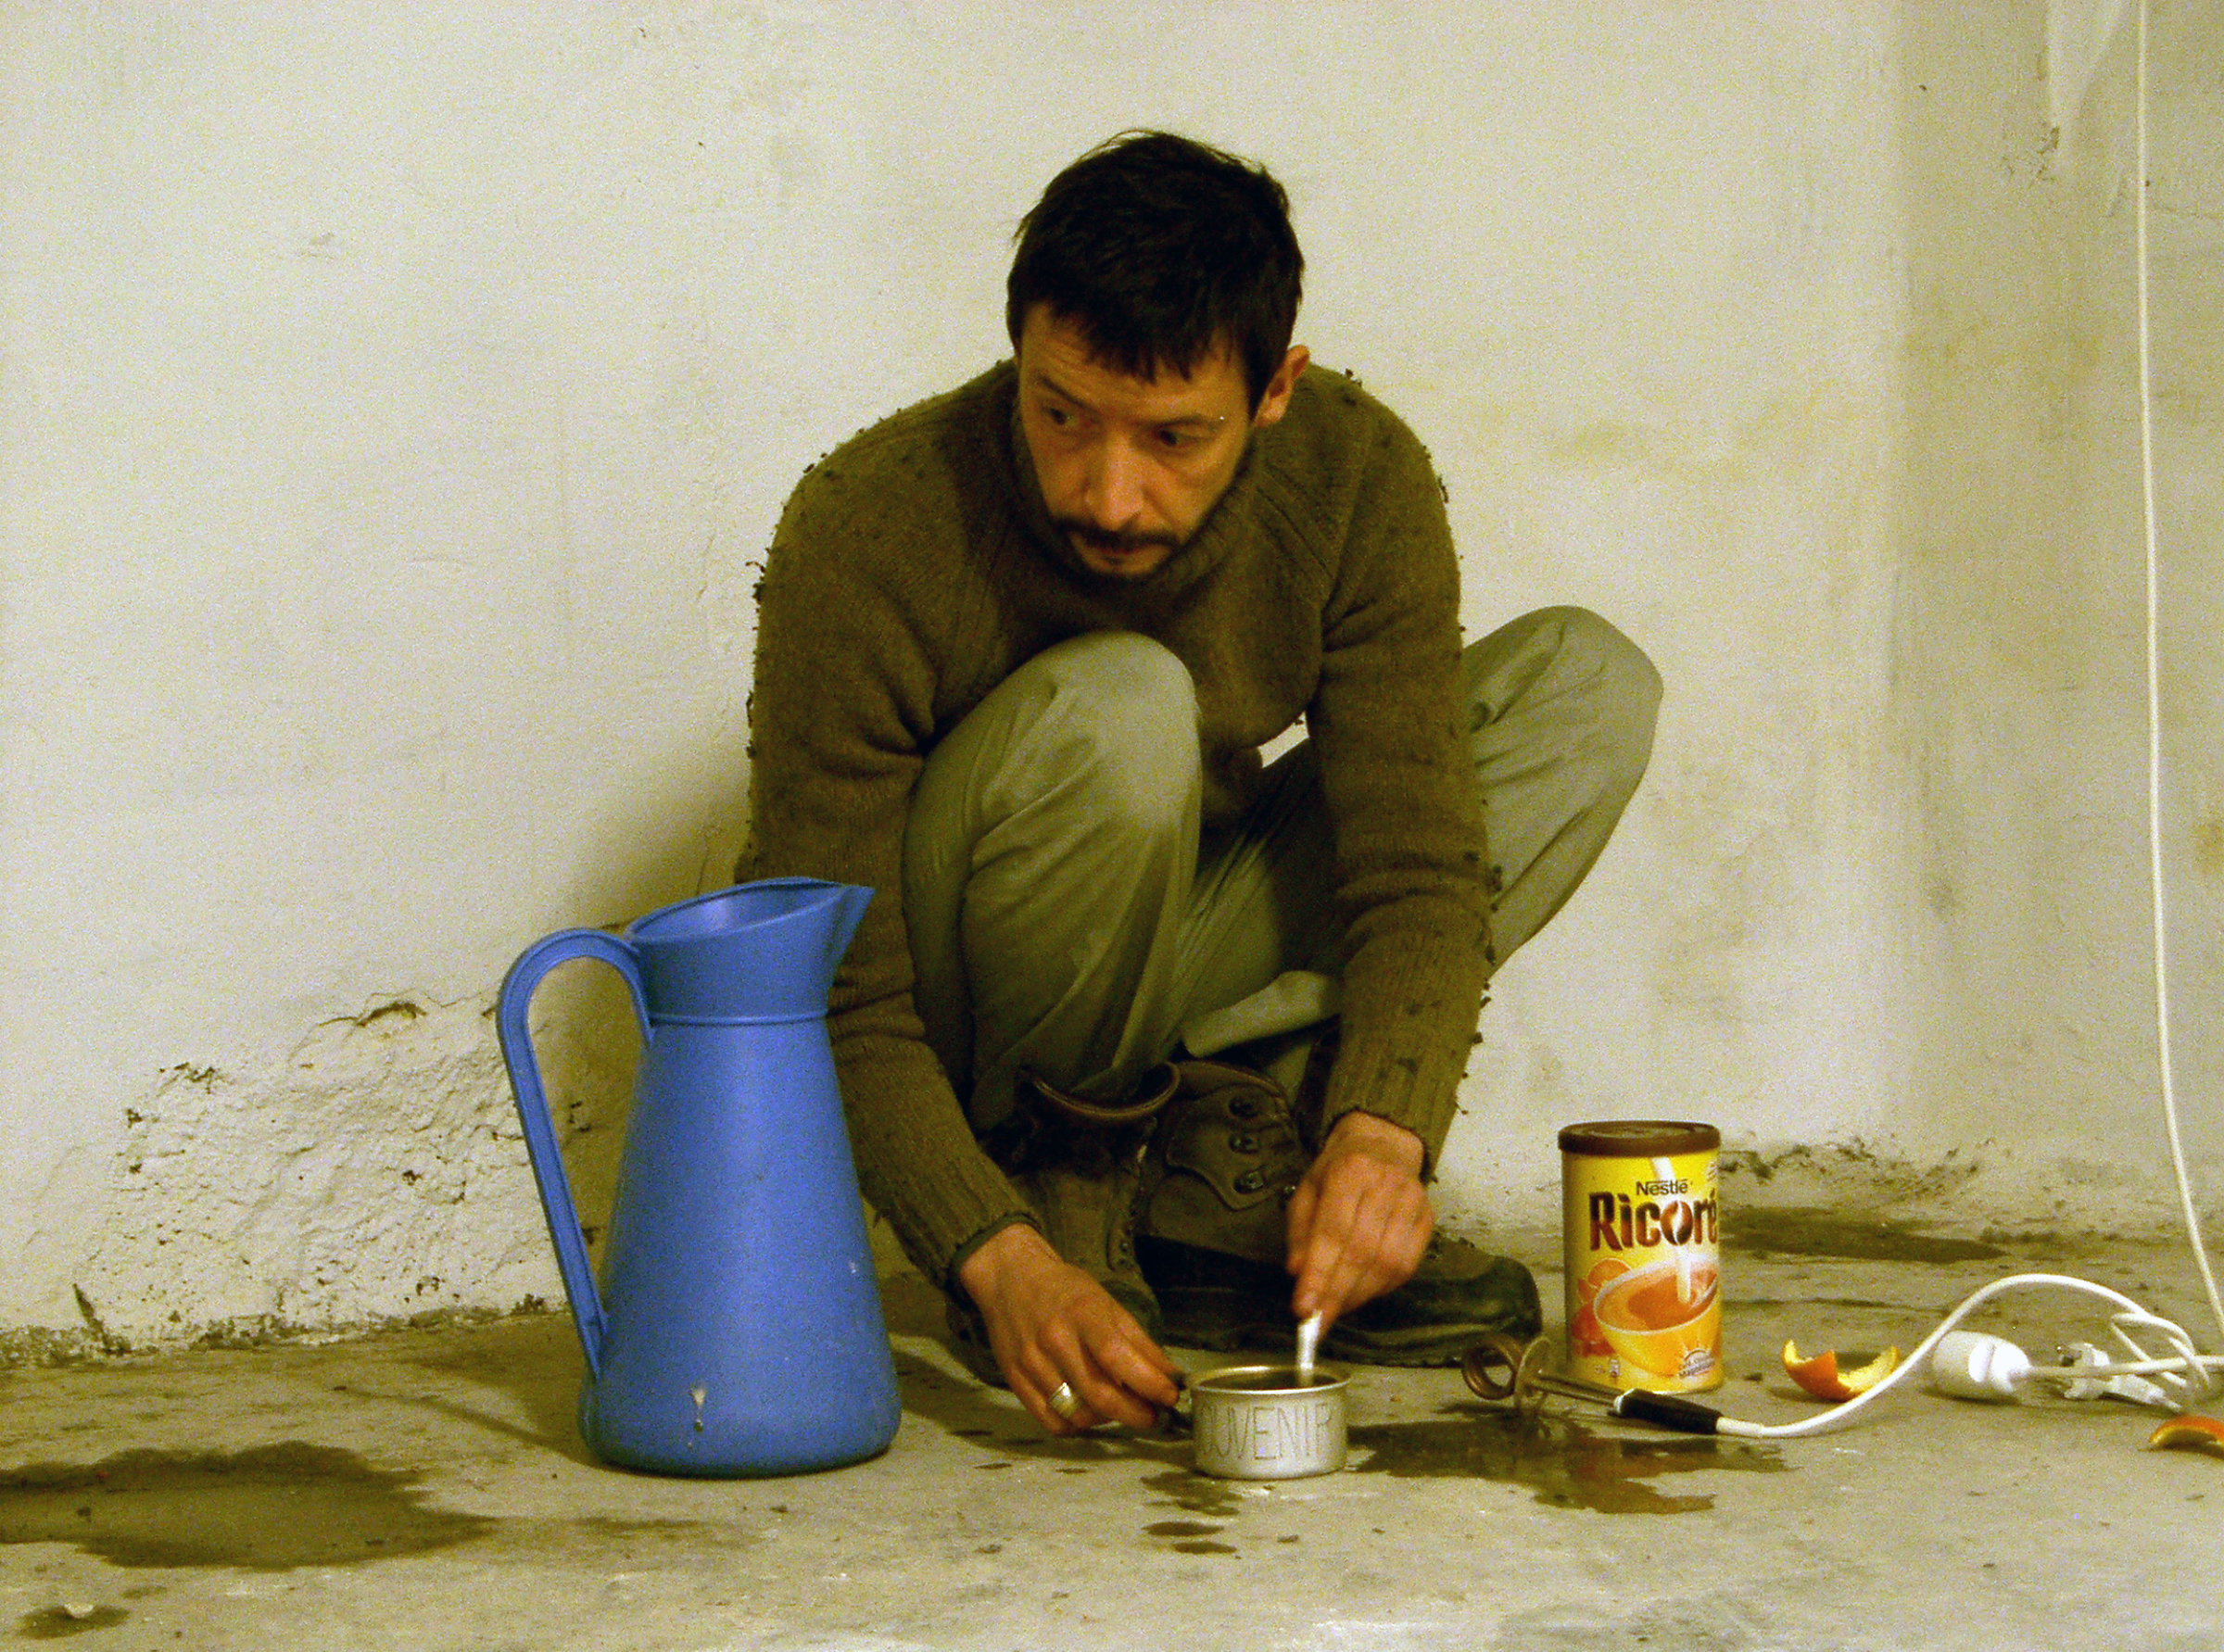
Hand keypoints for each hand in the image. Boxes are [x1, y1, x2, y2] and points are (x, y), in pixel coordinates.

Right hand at [955, 1224, 1183, 1434]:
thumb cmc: (1065, 1289)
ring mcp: (1031, 1363)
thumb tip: (1169, 1376)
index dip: (1148, 1383)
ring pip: (1077, 1414)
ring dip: (1108, 1420)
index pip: (1117, 1356)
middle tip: (1152, 1416)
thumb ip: (1138, 1341)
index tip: (1170, 1395)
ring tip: (1121, 1409)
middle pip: (1098, 1394)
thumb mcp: (1107, 1302)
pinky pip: (1051, 1421)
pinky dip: (1077, 1426)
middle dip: (1135, 1413)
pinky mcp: (1014, 1381)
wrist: (1010, 1277)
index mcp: (1082, 1313)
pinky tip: (1090, 1413)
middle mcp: (1054, 1339)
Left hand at [1285, 1110, 1431, 1330]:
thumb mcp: (1307, 1190)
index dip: (1319, 1274)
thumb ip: (1300, 1232)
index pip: (1333, 1231)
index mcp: (1349, 1171)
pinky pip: (1407, 1266)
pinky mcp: (1428, 1218)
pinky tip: (1361, 1294)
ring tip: (1336, 1310)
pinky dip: (1382, 1288)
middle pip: (1362, 1252)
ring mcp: (1412, 1201)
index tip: (1303, 1309)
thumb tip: (1298, 1273)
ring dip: (1359, 1295)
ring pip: (1387, 1264)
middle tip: (1316, 1323)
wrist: (1383, 1143)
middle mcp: (1386, 1184)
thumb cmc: (1338, 1171)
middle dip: (1336, 1293)